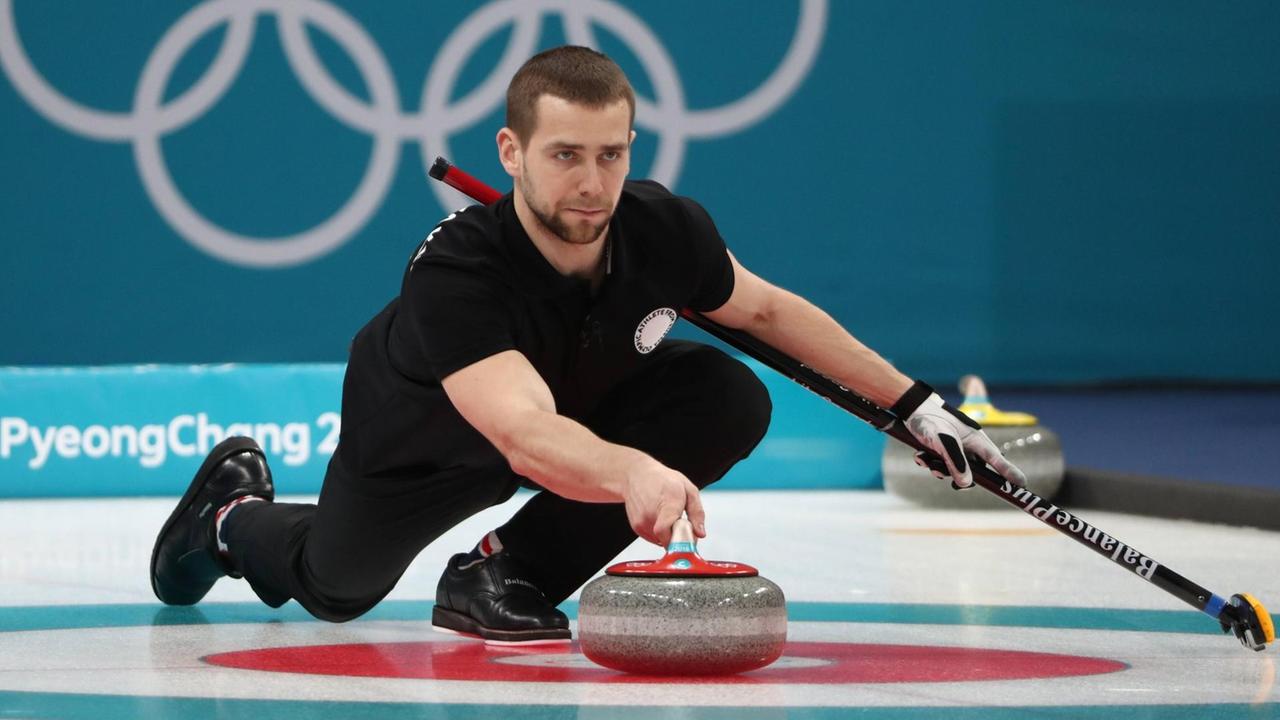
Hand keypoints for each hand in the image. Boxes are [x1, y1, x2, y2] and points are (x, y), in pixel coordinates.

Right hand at [621, 455, 705, 546]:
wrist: (637, 474)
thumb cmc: (663, 479)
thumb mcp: (689, 489)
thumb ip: (697, 513)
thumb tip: (700, 533)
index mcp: (667, 504)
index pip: (667, 534)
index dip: (681, 541)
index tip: (689, 538)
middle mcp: (651, 515)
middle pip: (668, 540)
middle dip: (678, 537)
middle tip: (682, 523)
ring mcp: (641, 522)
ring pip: (661, 541)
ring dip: (669, 534)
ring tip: (669, 516)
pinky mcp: (636, 527)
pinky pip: (653, 538)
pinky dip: (660, 533)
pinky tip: (659, 517)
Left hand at [890, 381, 1026, 488]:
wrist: (910, 408)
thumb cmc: (931, 419)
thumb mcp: (944, 441)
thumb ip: (956, 462)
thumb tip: (966, 483)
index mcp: (975, 439)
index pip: (996, 459)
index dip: (1009, 472)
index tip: (1022, 484)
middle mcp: (968, 444)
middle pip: (973, 470)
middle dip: (960, 477)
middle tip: (953, 484)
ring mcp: (954, 447)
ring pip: (954, 469)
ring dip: (939, 468)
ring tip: (927, 460)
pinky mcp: (940, 449)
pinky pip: (939, 464)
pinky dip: (929, 462)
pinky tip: (920, 455)